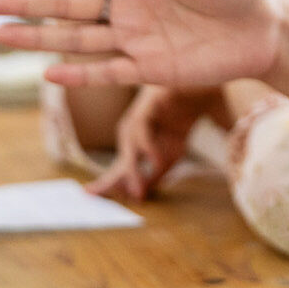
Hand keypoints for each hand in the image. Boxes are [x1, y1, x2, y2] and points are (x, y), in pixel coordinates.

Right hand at [0, 0, 283, 88]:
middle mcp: (128, 5)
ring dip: (39, 38)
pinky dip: (80, 74)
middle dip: (26, 4)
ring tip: (0, 36)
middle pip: (67, 5)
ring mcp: (135, 38)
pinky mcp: (150, 68)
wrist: (268, 29)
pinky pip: (107, 71)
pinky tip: (48, 73)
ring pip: (77, 38)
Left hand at [87, 84, 228, 199]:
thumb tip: (139, 195)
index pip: (118, 168)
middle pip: (121, 159)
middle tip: (102, 196)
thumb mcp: (172, 153)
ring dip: (133, 169)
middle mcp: (131, 131)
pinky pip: (142, 127)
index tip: (87, 194)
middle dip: (111, 180)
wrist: (200, 91)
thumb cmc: (181, 120)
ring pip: (129, 145)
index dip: (105, 183)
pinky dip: (147, 145)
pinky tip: (153, 160)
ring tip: (138, 191)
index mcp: (134, 144)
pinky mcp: (149, 102)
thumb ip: (156, 173)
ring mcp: (139, 116)